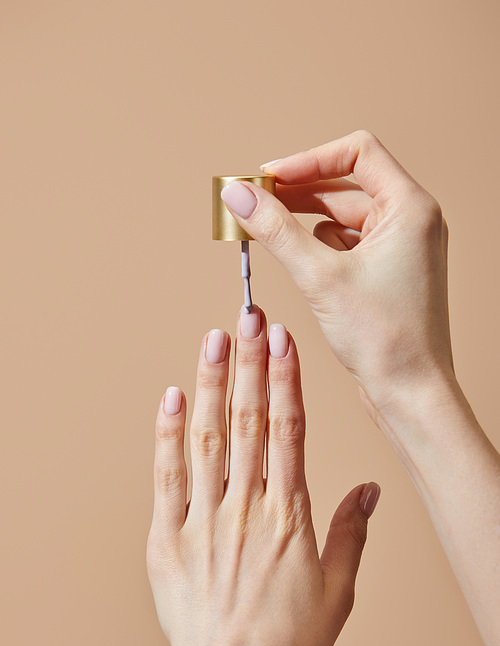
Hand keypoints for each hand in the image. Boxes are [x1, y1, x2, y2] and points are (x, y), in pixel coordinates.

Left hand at [147, 307, 379, 645]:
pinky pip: (167, 477)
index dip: (284, 379)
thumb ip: (352, 533)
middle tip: (249, 317)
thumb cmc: (287, 643)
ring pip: (208, 438)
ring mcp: (204, 521)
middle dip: (250, 363)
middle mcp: (246, 509)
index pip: (287, 430)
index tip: (282, 341)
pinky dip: (167, 435)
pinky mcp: (168, 538)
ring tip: (215, 340)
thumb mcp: (337, 591)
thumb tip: (369, 490)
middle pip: (249, 421)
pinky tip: (172, 397)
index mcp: (289, 516)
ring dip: (213, 385)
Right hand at [221, 130, 452, 414]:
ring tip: (269, 235)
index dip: (308, 160)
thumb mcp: (320, 277)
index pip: (357, 152)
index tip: (269, 179)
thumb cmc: (385, 339)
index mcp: (411, 208)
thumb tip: (238, 196)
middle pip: (346, 186)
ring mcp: (401, 248)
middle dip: (298, 195)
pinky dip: (319, 250)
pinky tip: (301, 266)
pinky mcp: (388, 273)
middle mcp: (412, 221)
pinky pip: (347, 246)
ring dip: (305, 224)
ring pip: (343, 218)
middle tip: (255, 204)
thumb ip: (276, 230)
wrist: (411, 393)